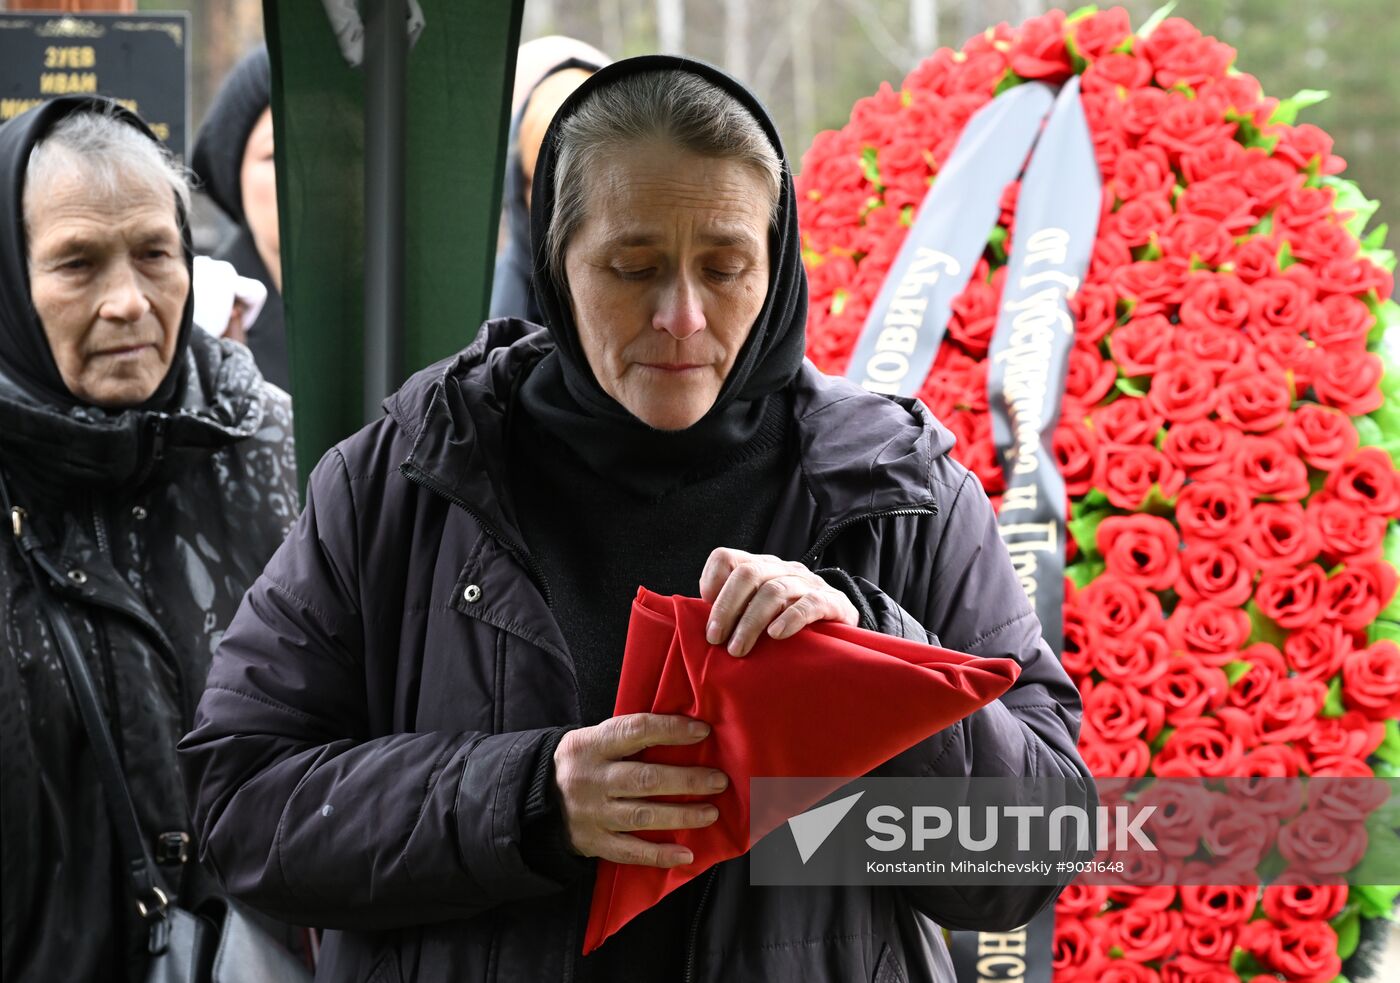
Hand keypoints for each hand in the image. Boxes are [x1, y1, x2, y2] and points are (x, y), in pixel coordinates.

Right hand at [553, 713, 728, 867]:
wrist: (534, 796)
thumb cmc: (579, 762)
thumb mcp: (593, 738)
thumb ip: (629, 737)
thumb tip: (683, 732)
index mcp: (592, 744)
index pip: (636, 731)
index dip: (671, 730)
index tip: (702, 731)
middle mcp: (593, 779)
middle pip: (646, 779)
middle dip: (687, 780)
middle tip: (718, 780)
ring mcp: (594, 813)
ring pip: (643, 815)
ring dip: (682, 815)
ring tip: (710, 812)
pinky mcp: (595, 842)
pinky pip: (631, 851)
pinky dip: (660, 855)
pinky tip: (685, 854)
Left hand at [699, 547, 858, 656]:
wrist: (841, 634)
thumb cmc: (787, 627)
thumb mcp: (756, 616)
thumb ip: (731, 614)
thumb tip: (695, 625)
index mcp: (759, 568)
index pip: (726, 558)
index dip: (711, 581)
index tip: (704, 611)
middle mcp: (782, 569)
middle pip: (748, 574)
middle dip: (727, 608)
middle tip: (716, 641)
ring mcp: (808, 583)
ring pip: (774, 591)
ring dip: (751, 622)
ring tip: (739, 649)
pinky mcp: (832, 602)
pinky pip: (809, 603)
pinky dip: (790, 618)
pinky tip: (776, 635)